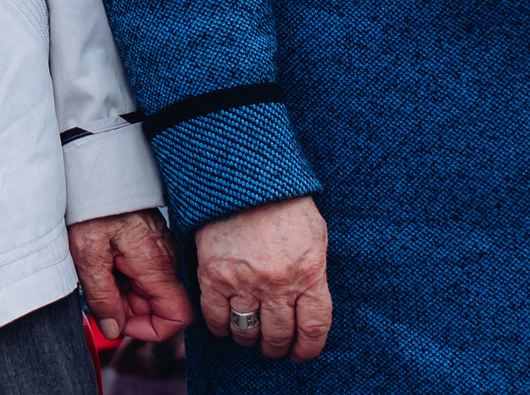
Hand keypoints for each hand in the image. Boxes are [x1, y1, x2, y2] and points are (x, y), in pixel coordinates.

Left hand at [70, 207, 195, 343]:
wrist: (97, 172)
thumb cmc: (94, 206)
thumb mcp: (88, 255)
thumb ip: (102, 297)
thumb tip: (113, 328)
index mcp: (156, 265)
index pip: (177, 316)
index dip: (150, 330)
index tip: (121, 323)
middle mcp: (166, 260)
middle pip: (157, 306)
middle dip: (127, 309)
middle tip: (98, 290)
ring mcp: (160, 252)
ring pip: (148, 291)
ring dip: (122, 291)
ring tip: (99, 269)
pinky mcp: (151, 244)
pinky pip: (143, 273)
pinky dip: (123, 275)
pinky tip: (105, 260)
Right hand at [194, 195, 330, 360]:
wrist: (245, 175)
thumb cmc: (283, 202)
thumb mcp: (315, 237)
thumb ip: (314, 274)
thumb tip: (308, 305)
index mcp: (309, 274)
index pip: (313, 329)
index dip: (307, 349)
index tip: (300, 353)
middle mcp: (278, 284)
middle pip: (278, 335)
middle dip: (276, 347)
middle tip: (273, 346)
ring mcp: (244, 281)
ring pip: (247, 331)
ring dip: (249, 339)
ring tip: (249, 335)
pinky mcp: (213, 275)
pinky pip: (216, 317)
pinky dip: (221, 327)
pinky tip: (225, 324)